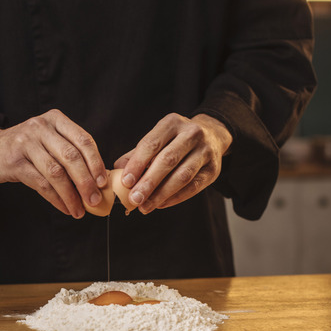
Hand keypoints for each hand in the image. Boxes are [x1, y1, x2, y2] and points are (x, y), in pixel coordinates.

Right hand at [0, 109, 106, 218]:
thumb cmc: (26, 148)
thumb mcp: (48, 141)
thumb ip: (70, 153)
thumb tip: (98, 180)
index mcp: (55, 120)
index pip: (83, 140)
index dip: (96, 162)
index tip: (103, 182)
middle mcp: (41, 127)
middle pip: (71, 157)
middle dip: (86, 182)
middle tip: (95, 200)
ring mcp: (26, 143)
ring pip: (56, 172)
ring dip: (71, 195)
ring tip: (80, 210)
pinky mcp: (14, 162)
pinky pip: (41, 183)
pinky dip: (56, 199)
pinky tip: (65, 208)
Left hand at [113, 113, 231, 213]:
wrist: (212, 135)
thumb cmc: (175, 140)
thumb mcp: (158, 138)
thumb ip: (137, 154)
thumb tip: (117, 170)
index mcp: (172, 123)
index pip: (152, 143)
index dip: (138, 163)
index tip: (125, 182)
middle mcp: (192, 133)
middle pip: (168, 160)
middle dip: (149, 182)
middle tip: (134, 199)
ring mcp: (206, 151)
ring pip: (182, 175)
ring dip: (161, 194)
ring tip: (145, 207)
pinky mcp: (214, 169)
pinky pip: (194, 186)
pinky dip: (175, 197)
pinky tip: (161, 204)